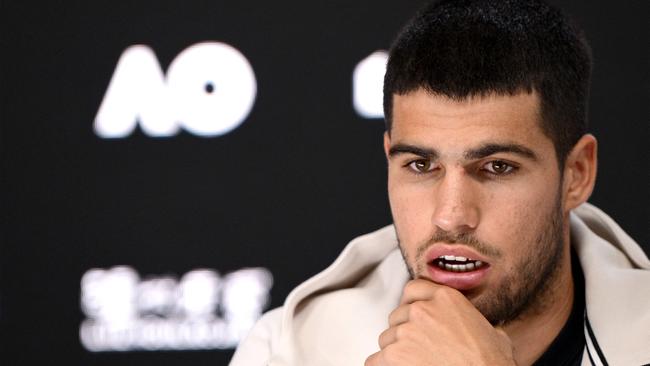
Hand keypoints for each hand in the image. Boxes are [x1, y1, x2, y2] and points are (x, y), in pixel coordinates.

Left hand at [365, 279, 516, 365]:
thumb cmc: (491, 363)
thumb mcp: (493, 333)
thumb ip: (474, 322)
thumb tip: (481, 331)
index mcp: (446, 298)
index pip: (413, 290)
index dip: (411, 305)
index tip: (413, 317)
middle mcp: (422, 310)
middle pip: (397, 316)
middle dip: (404, 331)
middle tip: (418, 349)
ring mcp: (406, 331)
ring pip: (386, 338)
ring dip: (395, 351)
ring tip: (414, 363)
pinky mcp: (394, 354)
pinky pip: (375, 360)